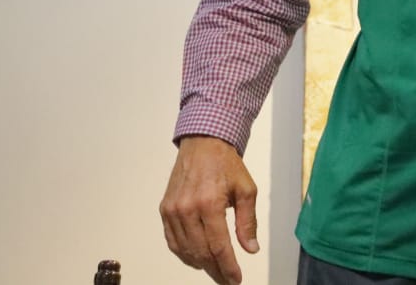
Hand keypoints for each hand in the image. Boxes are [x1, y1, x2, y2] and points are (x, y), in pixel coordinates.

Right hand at [160, 136, 258, 284]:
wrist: (203, 144)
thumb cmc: (226, 164)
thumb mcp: (246, 189)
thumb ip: (248, 221)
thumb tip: (250, 248)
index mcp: (209, 203)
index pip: (218, 246)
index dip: (228, 267)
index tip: (235, 279)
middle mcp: (187, 208)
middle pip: (200, 251)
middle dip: (216, 270)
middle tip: (227, 279)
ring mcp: (172, 210)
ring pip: (185, 250)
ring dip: (201, 264)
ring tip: (216, 270)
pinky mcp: (165, 210)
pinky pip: (173, 241)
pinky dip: (184, 254)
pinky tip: (197, 258)